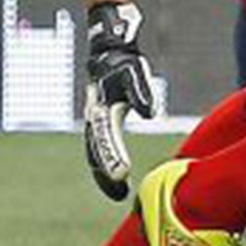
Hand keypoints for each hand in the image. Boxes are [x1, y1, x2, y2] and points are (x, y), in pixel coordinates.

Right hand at [81, 1, 156, 200]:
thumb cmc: (123, 62)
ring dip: (105, 172)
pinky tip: (118, 176)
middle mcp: (95, 119)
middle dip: (106, 173)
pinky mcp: (103, 121)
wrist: (108, 51)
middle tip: (119, 194)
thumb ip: (142, 93)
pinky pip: (102, 147)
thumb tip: (150, 113)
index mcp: (101, 110)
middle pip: (97, 152)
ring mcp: (97, 121)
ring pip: (97, 153)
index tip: (121, 175)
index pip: (105, 140)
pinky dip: (107, 161)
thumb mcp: (135, 73)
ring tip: (118, 192)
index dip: (113, 158)